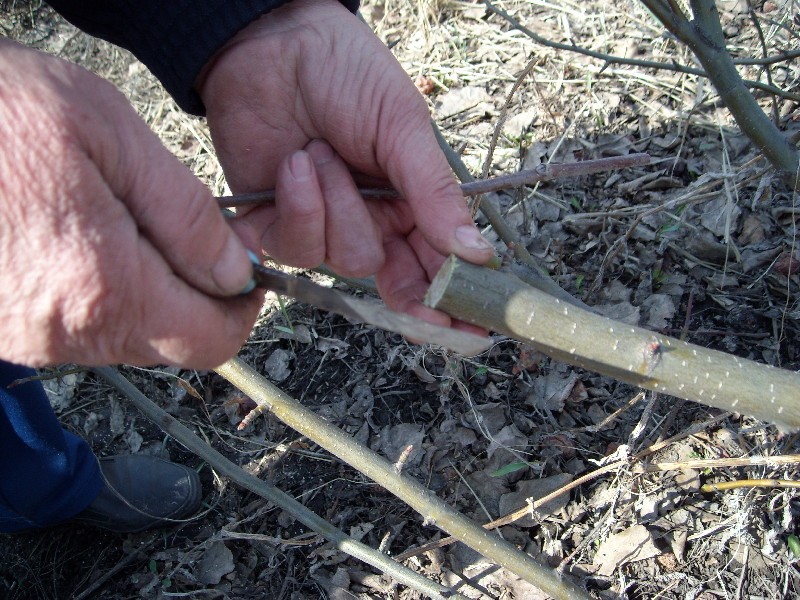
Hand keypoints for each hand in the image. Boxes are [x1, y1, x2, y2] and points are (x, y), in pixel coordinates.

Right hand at [0, 40, 262, 368]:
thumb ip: (186, 215)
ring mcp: (27, 338)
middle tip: (178, 229)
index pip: (211, 339)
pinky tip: (75, 234)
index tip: (241, 269)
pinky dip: (98, 290)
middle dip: (194, 294)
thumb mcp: (110, 136)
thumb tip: (234, 270)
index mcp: (106, 289)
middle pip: (170, 341)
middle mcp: (65, 333)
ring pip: (125, 334)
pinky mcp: (3, 328)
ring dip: (144, 289)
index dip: (241, 306)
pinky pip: (77, 326)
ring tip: (116, 219)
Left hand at [198, 0, 493, 326]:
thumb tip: (475, 252)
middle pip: (391, 277)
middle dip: (393, 264)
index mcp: (410, 202)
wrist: (271, 43)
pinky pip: (294, 248)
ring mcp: (324, 226)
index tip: (473, 329)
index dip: (452, 301)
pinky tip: (294, 164)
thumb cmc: (346, 73)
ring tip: (320, 152)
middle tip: (402, 260)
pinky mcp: (275, 225)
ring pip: (342, 261)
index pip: (436, 265)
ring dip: (335, 205)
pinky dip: (298, 205)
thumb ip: (434, 192)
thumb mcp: (402, 127)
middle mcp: (370, 221)